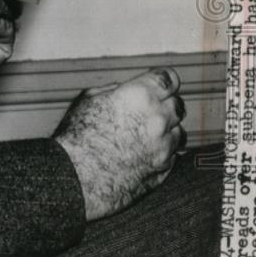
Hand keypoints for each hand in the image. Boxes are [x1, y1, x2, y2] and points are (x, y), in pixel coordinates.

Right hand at [53, 68, 186, 221]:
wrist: (76, 178)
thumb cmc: (77, 139)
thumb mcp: (88, 100)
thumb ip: (114, 90)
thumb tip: (124, 90)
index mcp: (140, 96)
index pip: (169, 79)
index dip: (163, 80)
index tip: (159, 83)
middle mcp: (158, 119)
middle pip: (177, 104)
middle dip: (165, 104)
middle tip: (148, 110)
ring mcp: (163, 146)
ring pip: (178, 131)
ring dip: (167, 129)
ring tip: (144, 134)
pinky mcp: (163, 169)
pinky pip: (173, 154)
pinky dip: (163, 151)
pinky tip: (143, 151)